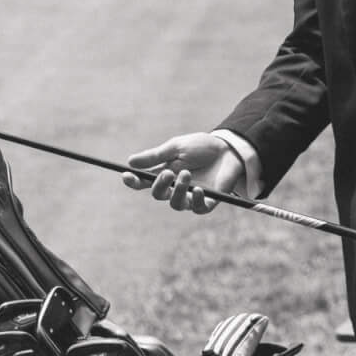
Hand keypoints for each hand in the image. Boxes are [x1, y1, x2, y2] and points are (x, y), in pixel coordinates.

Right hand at [124, 133, 243, 213]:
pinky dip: (196, 200)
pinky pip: (197, 208)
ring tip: (186, 174)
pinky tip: (199, 190)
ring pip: (175, 204)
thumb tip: (130, 162)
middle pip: (158, 195)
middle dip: (159, 185)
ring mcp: (191, 196)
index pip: (144, 183)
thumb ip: (156, 156)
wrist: (229, 149)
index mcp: (165, 173)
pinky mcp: (208, 202)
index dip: (133, 182)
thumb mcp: (176, 147)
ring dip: (178, 190)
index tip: (126, 176)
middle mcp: (175, 188)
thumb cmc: (202, 147)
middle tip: (168, 173)